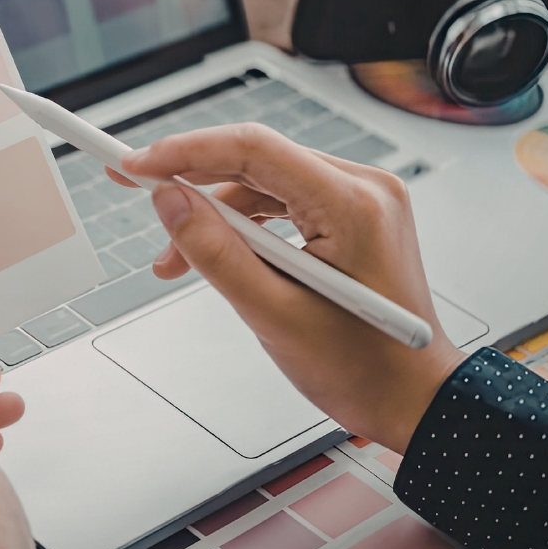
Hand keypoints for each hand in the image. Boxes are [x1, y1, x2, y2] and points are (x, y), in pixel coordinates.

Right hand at [117, 124, 466, 453]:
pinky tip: (211, 256)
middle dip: (189, 179)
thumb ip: (215, 253)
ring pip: (260, 181)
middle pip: (254, 158)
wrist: (415, 399)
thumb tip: (169, 201)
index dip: (184, 151)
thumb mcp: (274, 315)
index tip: (135, 163)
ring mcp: (357, 199)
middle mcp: (361, 187)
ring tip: (171, 259)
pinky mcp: (347, 215)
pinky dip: (239, 227)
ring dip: (211, 213)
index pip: (253, 149)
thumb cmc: (366, 368)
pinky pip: (278, 202)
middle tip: (131, 184)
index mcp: (352, 204)